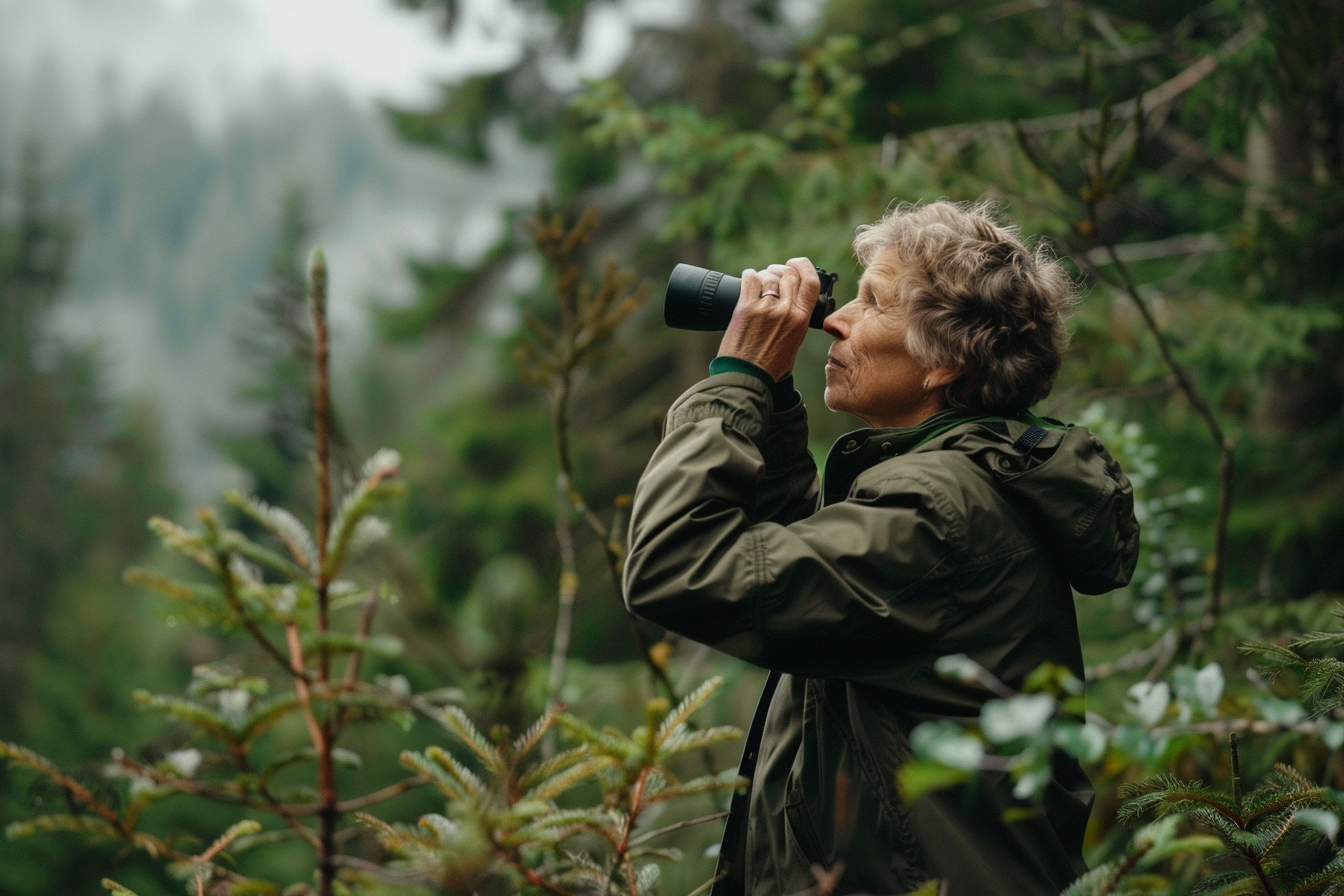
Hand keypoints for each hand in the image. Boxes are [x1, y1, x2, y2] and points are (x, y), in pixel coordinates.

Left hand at [717, 257, 818, 382]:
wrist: (747, 378)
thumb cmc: (769, 366)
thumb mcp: (794, 342)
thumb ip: (796, 320)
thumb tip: (792, 301)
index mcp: (801, 319)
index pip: (811, 282)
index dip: (804, 267)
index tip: (796, 264)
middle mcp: (786, 311)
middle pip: (789, 274)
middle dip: (781, 270)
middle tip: (773, 274)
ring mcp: (765, 308)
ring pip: (769, 275)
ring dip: (764, 275)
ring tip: (760, 283)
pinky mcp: (745, 307)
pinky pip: (749, 278)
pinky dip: (749, 275)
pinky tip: (748, 280)